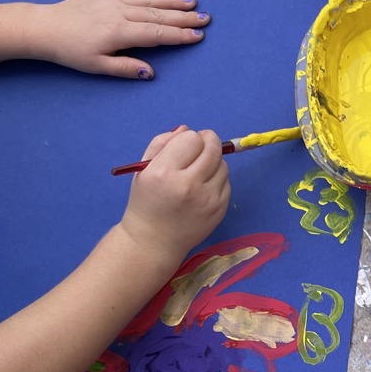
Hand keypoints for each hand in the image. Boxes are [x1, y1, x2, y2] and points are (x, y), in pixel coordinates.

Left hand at [25, 0, 210, 79]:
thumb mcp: (96, 66)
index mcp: (119, 32)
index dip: (179, 35)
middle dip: (184, 17)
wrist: (46, 27)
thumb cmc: (71, 51)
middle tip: (206, 18)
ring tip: (192, 3)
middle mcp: (121, 12)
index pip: (157, 33)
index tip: (198, 36)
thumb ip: (124, 68)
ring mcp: (115, 0)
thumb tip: (150, 72)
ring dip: (173, 1)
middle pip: (159, 14)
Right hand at [117, 126, 230, 257]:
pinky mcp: (219, 210)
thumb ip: (162, 143)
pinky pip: (226, 182)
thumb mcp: (144, 169)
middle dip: (207, 142)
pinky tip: (202, 188)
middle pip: (212, 148)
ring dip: (213, 163)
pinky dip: (217, 180)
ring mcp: (207, 200)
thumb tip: (187, 129)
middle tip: (199, 148)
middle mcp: (188, 185)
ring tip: (197, 172)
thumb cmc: (146, 202)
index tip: (184, 146)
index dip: (189, 139)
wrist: (153, 242)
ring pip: (223, 164)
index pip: (191, 138)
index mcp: (164, 173)